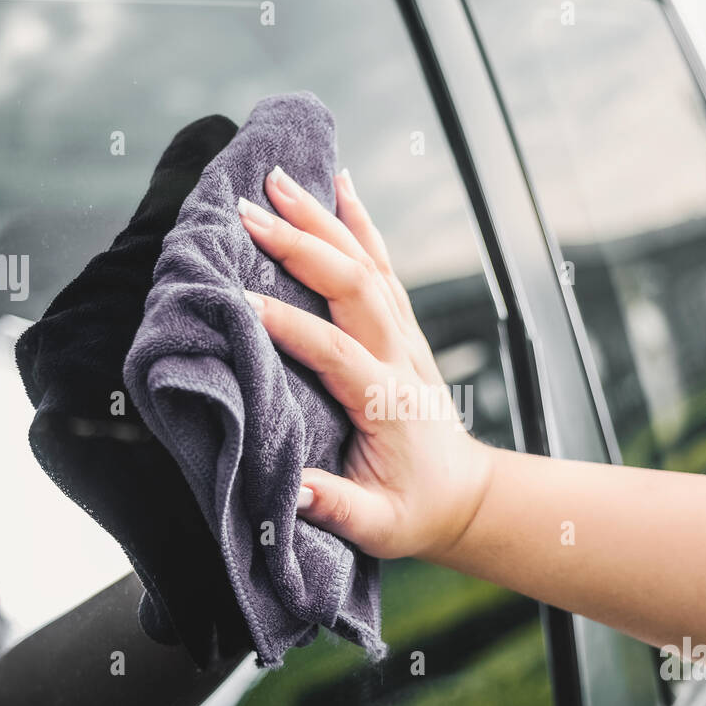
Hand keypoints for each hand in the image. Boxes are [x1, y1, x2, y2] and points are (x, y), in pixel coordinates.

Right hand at [237, 166, 493, 561]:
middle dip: (301, 242)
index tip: (240, 301)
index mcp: (388, 402)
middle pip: (354, 286)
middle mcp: (400, 358)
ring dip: (324, 219)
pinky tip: (340, 187)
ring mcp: (405, 338)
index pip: (335, 352)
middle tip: (248, 208)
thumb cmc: (415, 511)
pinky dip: (360, 224)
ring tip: (280, 178)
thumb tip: (291, 490)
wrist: (464, 496)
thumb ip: (336, 507)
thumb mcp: (378, 527)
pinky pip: (382, 266)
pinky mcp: (403, 330)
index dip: (289, 326)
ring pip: (368, 264)